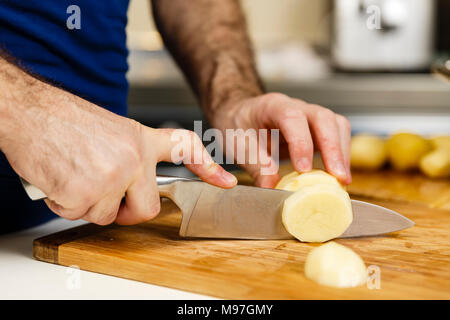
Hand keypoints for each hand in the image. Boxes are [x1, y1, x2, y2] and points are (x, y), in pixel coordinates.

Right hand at [0, 85, 235, 224]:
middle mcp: (134, 158)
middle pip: (147, 209)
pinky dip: (64, 203)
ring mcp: (113, 176)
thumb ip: (128, 154)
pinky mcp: (87, 193)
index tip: (226, 182)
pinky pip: (78, 215)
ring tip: (73, 174)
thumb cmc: (63, 119)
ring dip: (86, 203)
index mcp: (141, 139)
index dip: (208, 167)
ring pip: (106, 215)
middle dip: (125, 212)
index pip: (186, 149)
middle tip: (106, 199)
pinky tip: (59, 178)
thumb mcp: (110, 129)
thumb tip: (130, 181)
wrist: (29, 111)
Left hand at [209, 93, 351, 187]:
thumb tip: (271, 188)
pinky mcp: (317, 128)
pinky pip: (337, 135)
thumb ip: (257, 165)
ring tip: (342, 179)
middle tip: (338, 177)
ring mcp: (309, 115)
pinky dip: (341, 154)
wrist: (239, 114)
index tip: (304, 170)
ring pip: (336, 124)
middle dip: (333, 148)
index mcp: (272, 106)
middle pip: (323, 118)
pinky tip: (338, 174)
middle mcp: (296, 106)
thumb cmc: (238, 125)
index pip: (292, 118)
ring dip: (342, 152)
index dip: (301, 143)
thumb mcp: (238, 145)